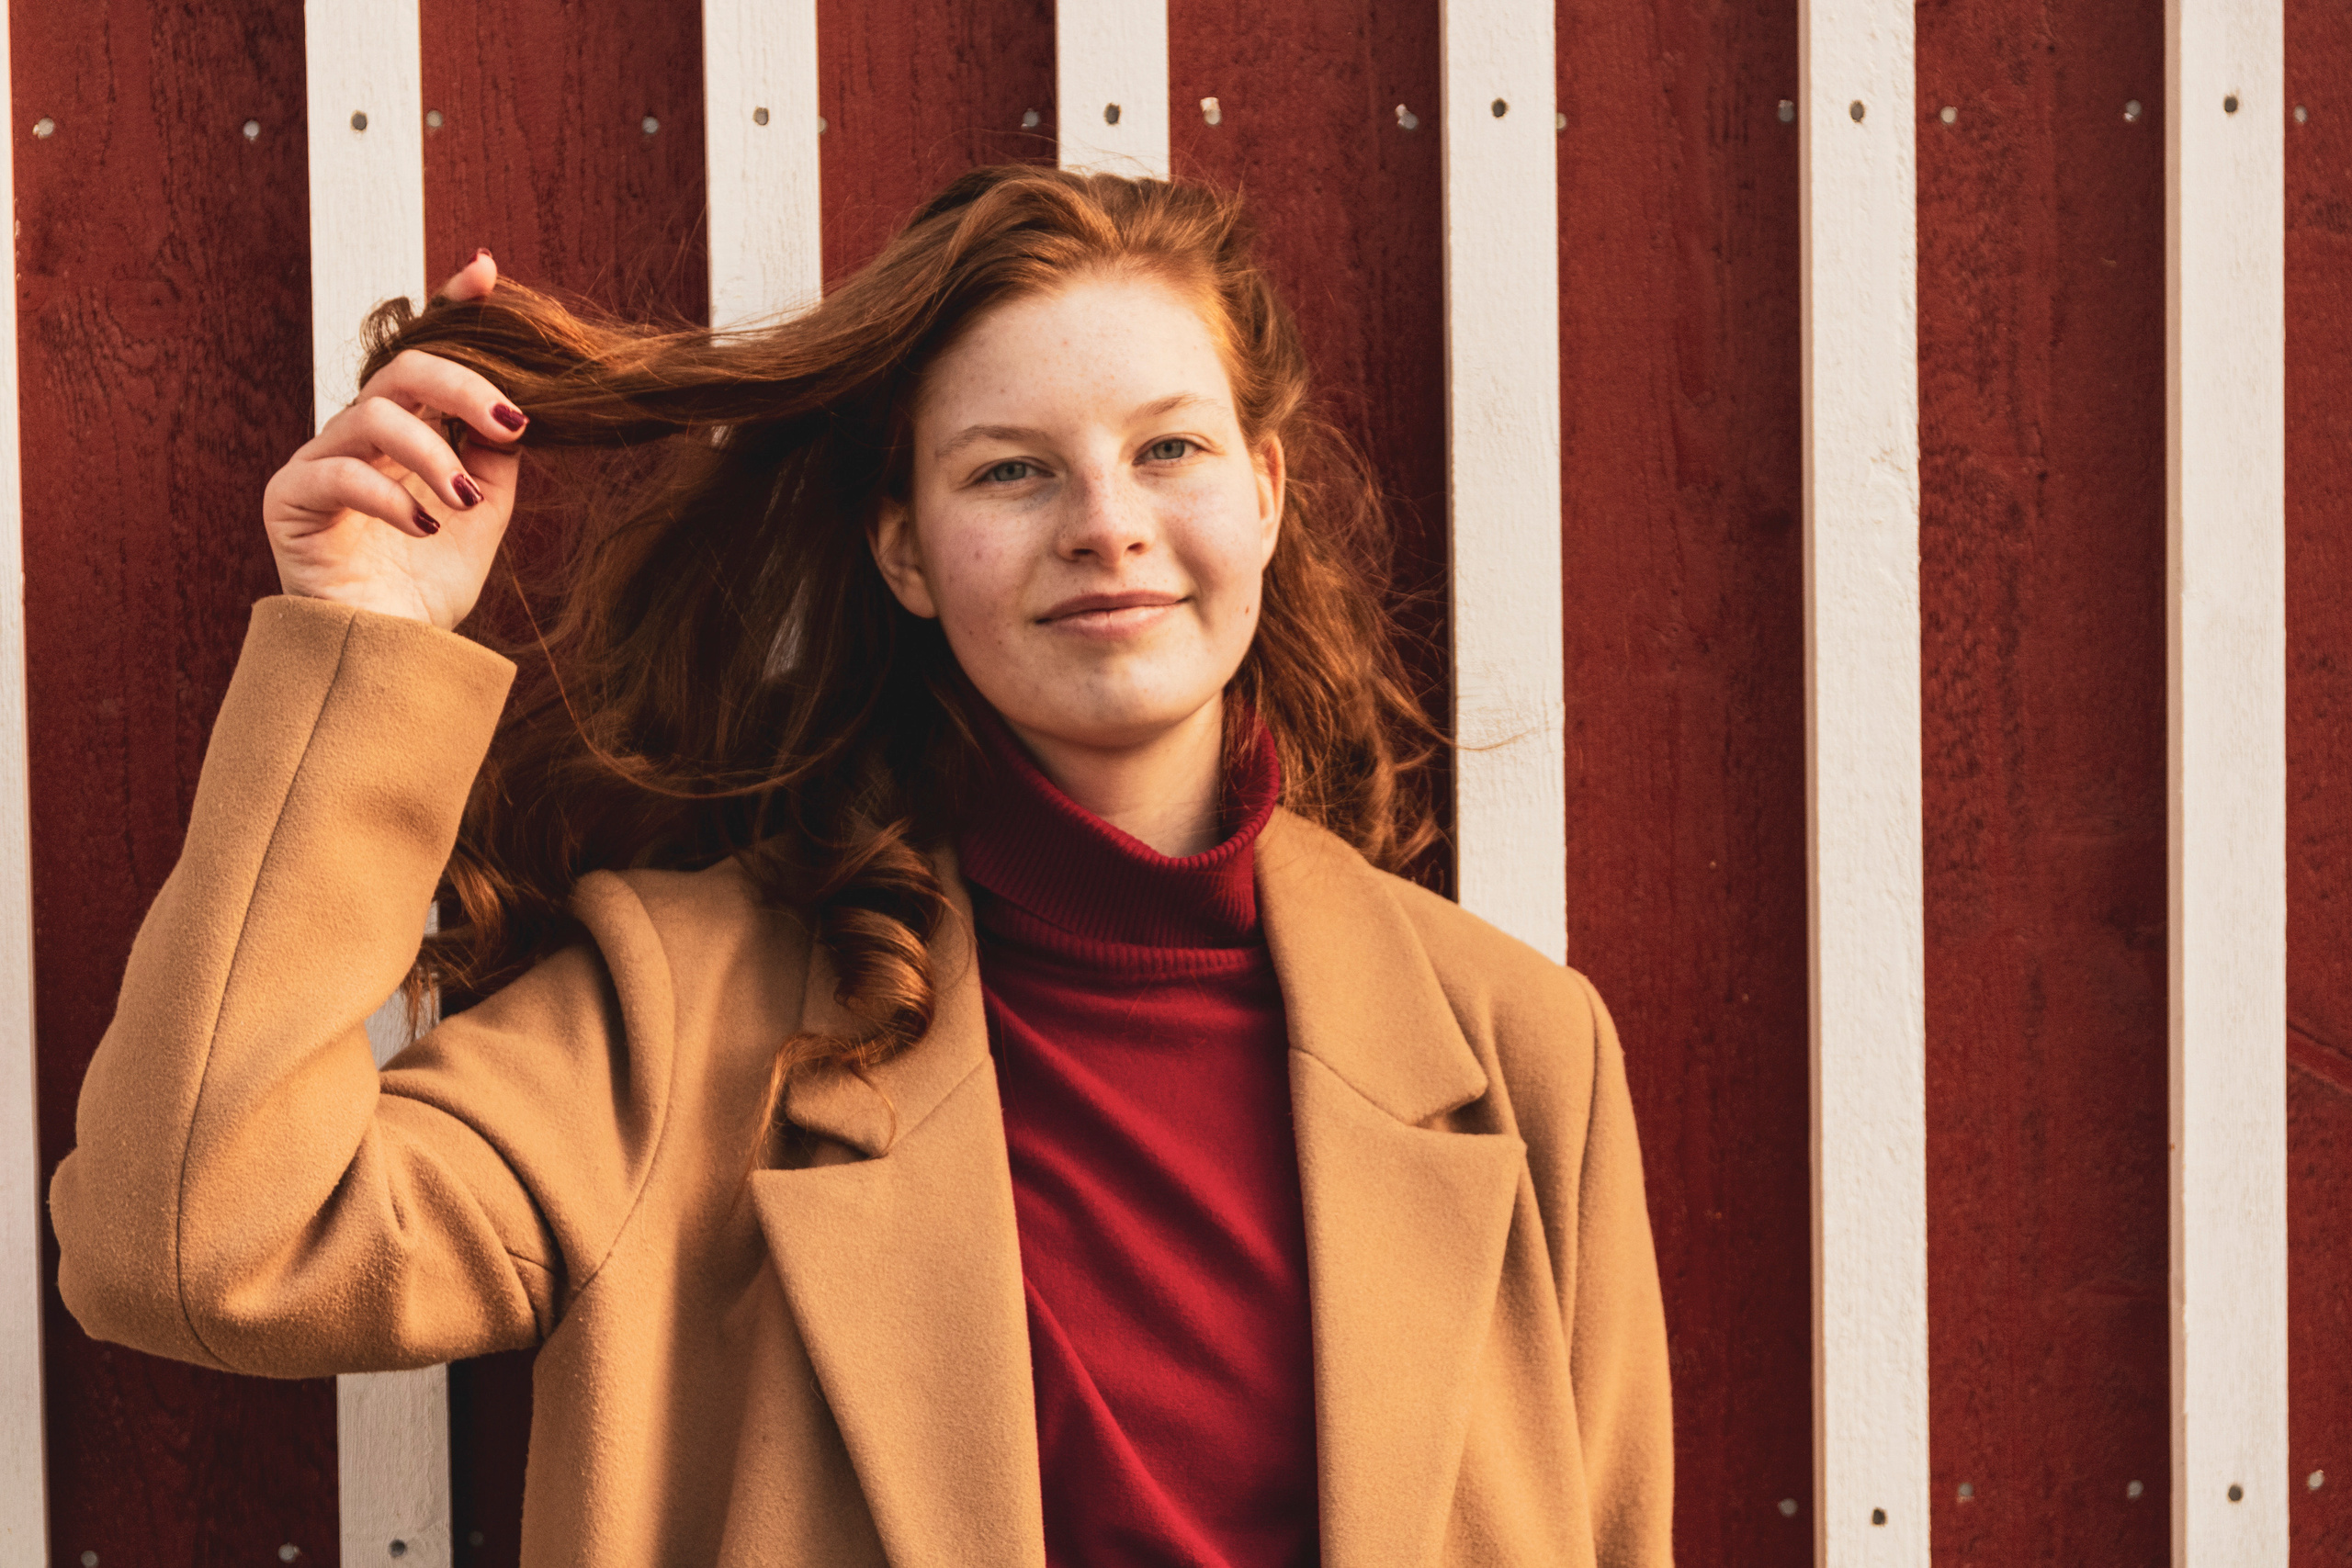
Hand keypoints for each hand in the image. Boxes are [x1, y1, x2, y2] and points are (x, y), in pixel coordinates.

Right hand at [262, 252, 525, 629]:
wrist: (388, 658)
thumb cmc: (427, 588)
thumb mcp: (481, 515)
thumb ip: (495, 458)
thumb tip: (519, 407)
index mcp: (402, 431)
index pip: (423, 353)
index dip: (451, 307)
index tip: (487, 273)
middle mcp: (357, 435)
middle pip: (402, 370)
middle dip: (462, 385)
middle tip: (511, 421)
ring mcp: (318, 462)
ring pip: (373, 416)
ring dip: (431, 453)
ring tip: (464, 498)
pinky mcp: (290, 499)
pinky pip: (340, 474)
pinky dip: (391, 497)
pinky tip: (425, 527)